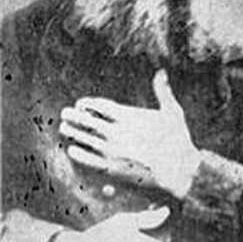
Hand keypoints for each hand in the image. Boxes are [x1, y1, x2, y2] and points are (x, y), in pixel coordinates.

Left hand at [60, 70, 200, 197]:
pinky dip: (77, 153)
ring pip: (84, 138)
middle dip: (73, 115)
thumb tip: (161, 72)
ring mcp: (112, 150)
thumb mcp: (173, 111)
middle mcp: (116, 131)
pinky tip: (72, 150)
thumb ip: (163, 91)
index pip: (98, 105)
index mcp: (128, 116)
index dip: (87, 103)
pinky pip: (87, 159)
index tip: (81, 104)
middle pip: (86, 119)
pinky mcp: (112, 168)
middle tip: (64, 113)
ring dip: (72, 132)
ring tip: (64, 128)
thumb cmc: (178, 140)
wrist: (178, 169)